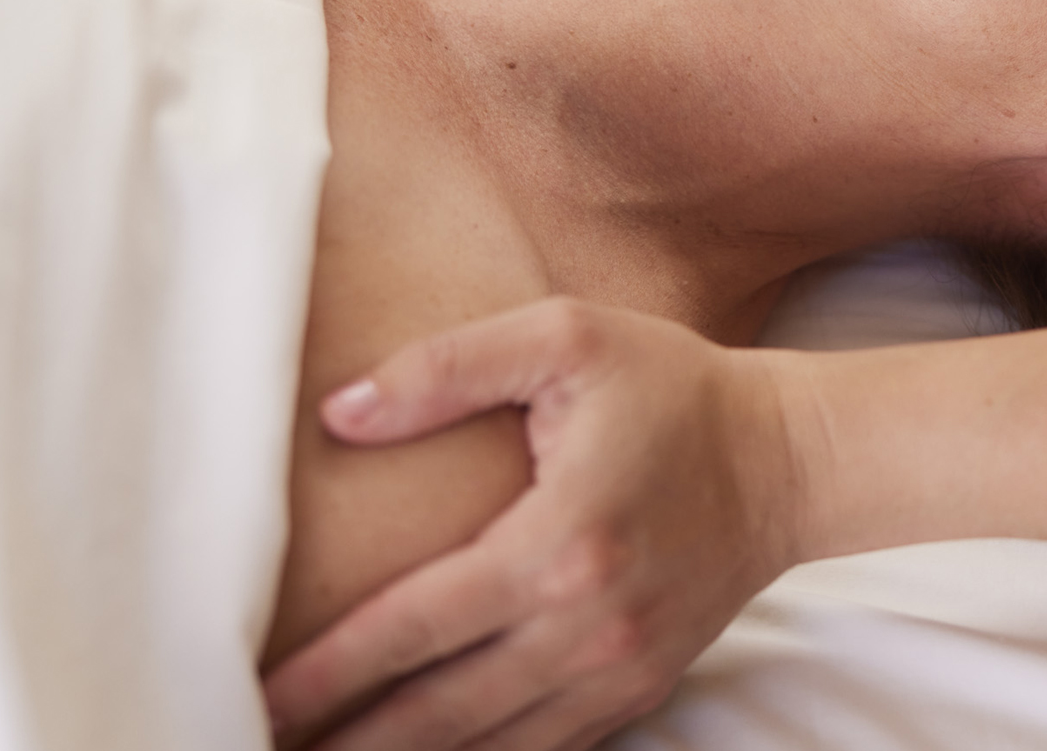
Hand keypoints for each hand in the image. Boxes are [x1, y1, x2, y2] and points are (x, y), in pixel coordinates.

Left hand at [263, 298, 808, 750]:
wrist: (790, 457)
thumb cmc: (673, 386)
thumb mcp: (565, 337)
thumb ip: (447, 367)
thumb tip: (339, 413)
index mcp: (558, 542)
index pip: (412, 626)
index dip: (326, 673)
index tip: (256, 698)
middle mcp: (588, 625)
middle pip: (439, 716)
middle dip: (347, 743)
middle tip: (262, 746)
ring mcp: (619, 669)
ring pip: (490, 750)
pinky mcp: (639, 688)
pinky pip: (545, 750)